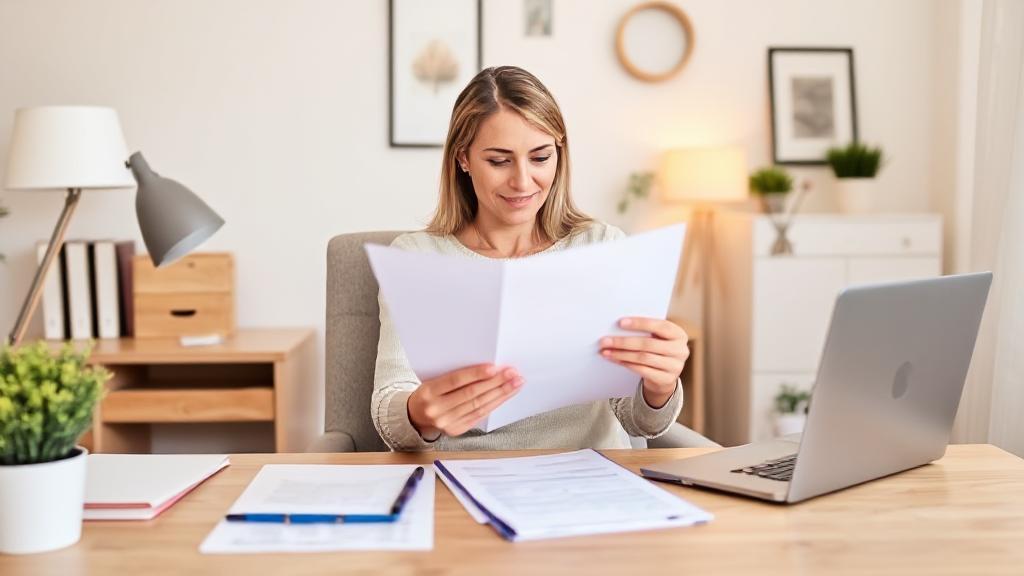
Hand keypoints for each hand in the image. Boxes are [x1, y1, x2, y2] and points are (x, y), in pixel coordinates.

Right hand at [407, 363, 522, 438]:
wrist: (413, 416)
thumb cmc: (427, 393)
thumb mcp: (431, 380)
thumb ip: (453, 376)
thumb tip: (486, 368)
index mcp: (428, 392)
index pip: (455, 381)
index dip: (476, 374)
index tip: (495, 367)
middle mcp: (436, 409)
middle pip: (471, 394)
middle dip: (495, 383)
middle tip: (512, 374)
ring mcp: (446, 423)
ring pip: (478, 406)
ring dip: (500, 394)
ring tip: (515, 383)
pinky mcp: (455, 431)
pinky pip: (479, 416)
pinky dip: (494, 404)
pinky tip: (505, 396)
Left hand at [600, 317, 688, 408]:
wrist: (666, 376)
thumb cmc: (658, 351)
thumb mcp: (659, 339)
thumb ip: (647, 331)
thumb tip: (619, 326)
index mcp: (679, 334)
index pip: (660, 326)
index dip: (640, 323)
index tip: (621, 323)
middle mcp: (680, 350)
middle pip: (648, 344)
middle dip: (624, 342)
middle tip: (605, 340)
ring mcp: (675, 366)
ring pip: (643, 358)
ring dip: (622, 354)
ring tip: (606, 351)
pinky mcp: (666, 379)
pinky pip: (642, 370)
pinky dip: (627, 364)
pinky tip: (616, 360)